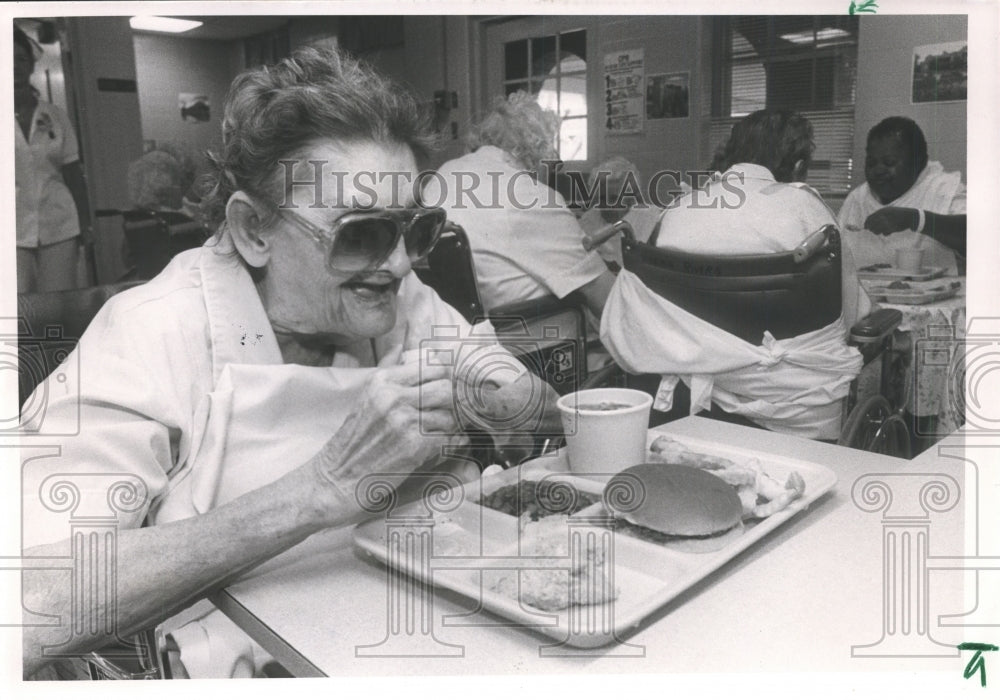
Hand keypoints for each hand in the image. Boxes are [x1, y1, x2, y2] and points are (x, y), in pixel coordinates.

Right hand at [309, 344, 461, 503]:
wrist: (336, 479)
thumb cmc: (352, 440)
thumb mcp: (365, 397)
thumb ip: (386, 370)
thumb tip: (401, 347)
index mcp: (382, 381)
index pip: (431, 366)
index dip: (444, 377)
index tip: (444, 387)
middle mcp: (394, 397)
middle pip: (446, 387)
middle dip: (451, 401)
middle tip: (447, 411)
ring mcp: (405, 421)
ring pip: (450, 415)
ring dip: (450, 425)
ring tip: (440, 431)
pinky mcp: (415, 446)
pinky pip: (448, 438)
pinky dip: (449, 443)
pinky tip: (439, 446)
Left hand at [863, 207, 920, 234]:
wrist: (911, 217)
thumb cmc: (898, 215)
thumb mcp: (888, 212)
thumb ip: (879, 216)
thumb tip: (868, 224)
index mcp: (882, 211)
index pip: (869, 218)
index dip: (866, 223)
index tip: (866, 227)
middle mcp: (884, 216)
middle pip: (871, 225)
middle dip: (872, 229)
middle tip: (875, 230)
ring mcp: (888, 222)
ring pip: (876, 230)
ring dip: (878, 232)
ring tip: (883, 231)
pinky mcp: (892, 228)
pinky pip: (884, 233)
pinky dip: (886, 233)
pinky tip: (889, 231)